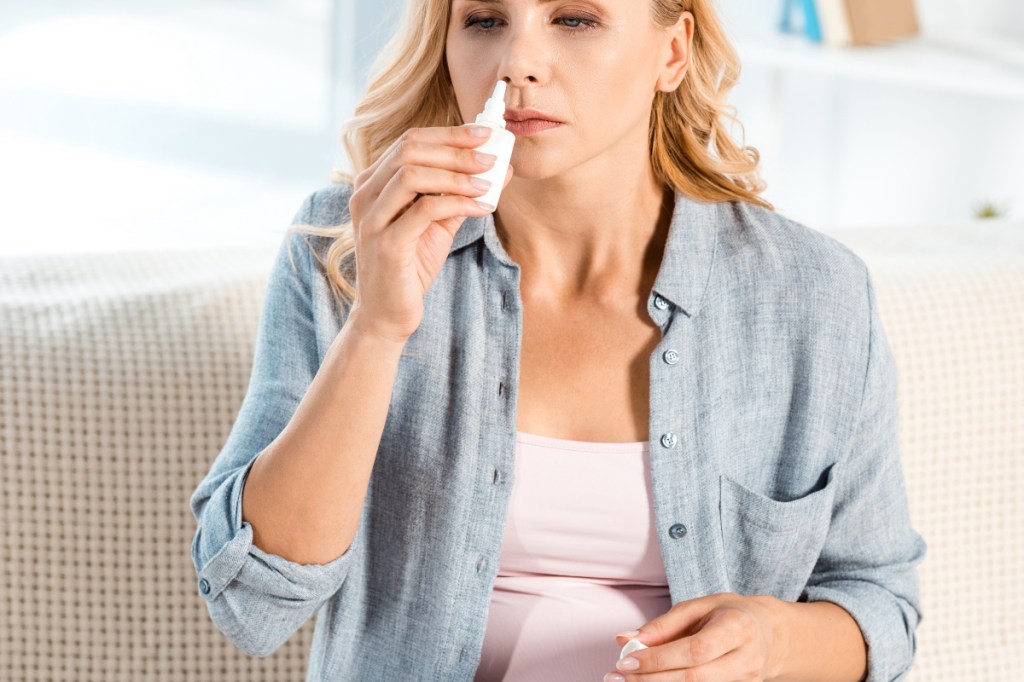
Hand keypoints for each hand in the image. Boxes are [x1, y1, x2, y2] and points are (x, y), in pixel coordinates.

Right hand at [346, 125, 513, 343]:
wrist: (387, 314)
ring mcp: (371, 218)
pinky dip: (458, 203)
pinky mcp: (385, 244)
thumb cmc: (409, 266)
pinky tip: (481, 207)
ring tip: (488, 182)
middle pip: (409, 150)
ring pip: (412, 174)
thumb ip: (462, 195)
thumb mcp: (437, 224)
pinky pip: (425, 210)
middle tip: (491, 155)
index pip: (409, 141)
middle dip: (456, 148)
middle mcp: (365, 194)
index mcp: (373, 183)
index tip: (484, 134)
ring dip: (457, 174)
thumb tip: (499, 169)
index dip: (449, 134)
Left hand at [605, 593, 786, 681]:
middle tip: (619, 678)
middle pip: (695, 679)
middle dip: (652, 680)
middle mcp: (746, 659)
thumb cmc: (731, 615)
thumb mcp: (700, 607)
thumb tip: (625, 639)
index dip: (658, 660)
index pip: (694, 651)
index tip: (626, 661)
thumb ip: (663, 624)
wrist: (772, 635)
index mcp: (737, 627)